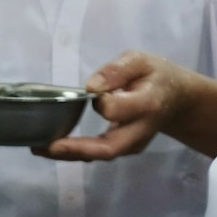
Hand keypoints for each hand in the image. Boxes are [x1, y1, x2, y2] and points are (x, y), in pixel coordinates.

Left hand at [34, 51, 189, 161]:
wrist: (178, 99)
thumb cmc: (156, 75)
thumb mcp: (140, 60)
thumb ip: (117, 70)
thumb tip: (90, 86)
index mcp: (147, 104)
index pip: (117, 110)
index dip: (101, 102)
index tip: (92, 91)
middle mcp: (141, 130)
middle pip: (109, 148)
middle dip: (75, 150)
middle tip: (44, 146)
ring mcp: (134, 144)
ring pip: (102, 155)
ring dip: (70, 154)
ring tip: (39, 147)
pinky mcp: (126, 148)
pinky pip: (100, 154)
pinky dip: (76, 153)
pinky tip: (52, 146)